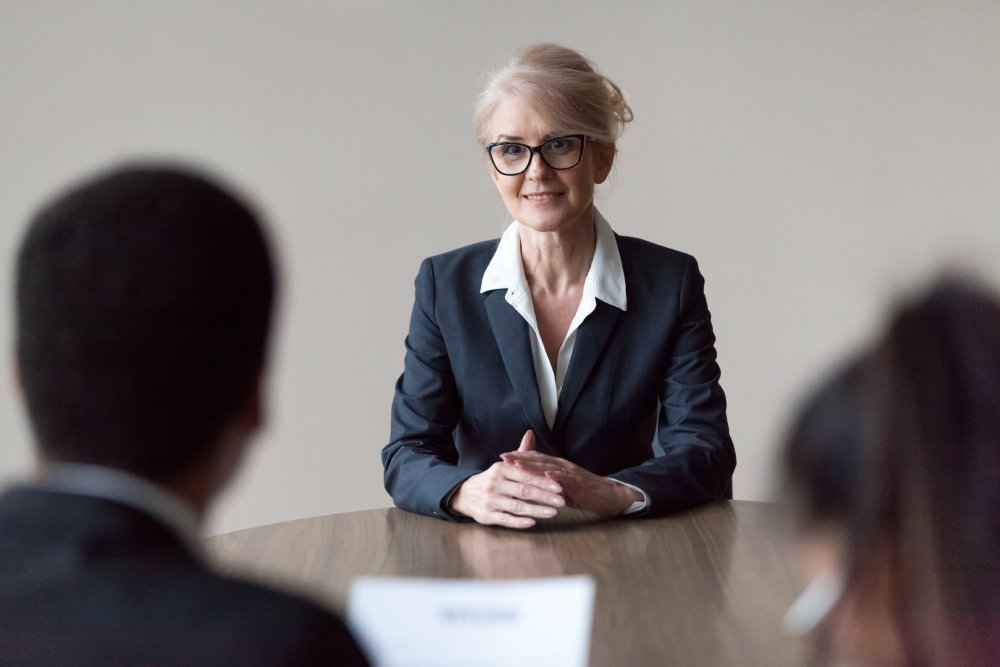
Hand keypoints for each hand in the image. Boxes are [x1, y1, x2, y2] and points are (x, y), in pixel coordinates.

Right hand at [449, 431, 565, 528]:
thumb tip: (530, 433)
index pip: (526, 475)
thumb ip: (520, 452)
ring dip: (537, 510)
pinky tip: (533, 522)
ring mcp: (490, 500)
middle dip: (544, 496)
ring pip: (517, 507)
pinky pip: (505, 519)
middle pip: (524, 491)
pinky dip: (519, 522)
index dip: (543, 481)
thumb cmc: (492, 479)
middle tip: (562, 501)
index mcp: (501, 469)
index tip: (560, 486)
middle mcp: (494, 484)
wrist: (465, 494)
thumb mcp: (504, 465)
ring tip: (554, 512)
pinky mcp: (486, 515)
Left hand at [500, 450, 641, 517]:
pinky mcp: (579, 483)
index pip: (536, 458)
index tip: (503, 456)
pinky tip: (545, 476)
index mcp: (557, 465)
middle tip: (504, 457)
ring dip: (533, 465)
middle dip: (520, 458)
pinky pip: (566, 479)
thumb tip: (530, 484)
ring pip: (549, 467)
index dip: (519, 456)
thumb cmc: (582, 491)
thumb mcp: (561, 485)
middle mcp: (562, 465)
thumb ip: (546, 482)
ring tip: (518, 464)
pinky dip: (555, 476)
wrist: (607, 495)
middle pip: (539, 459)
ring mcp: (571, 473)